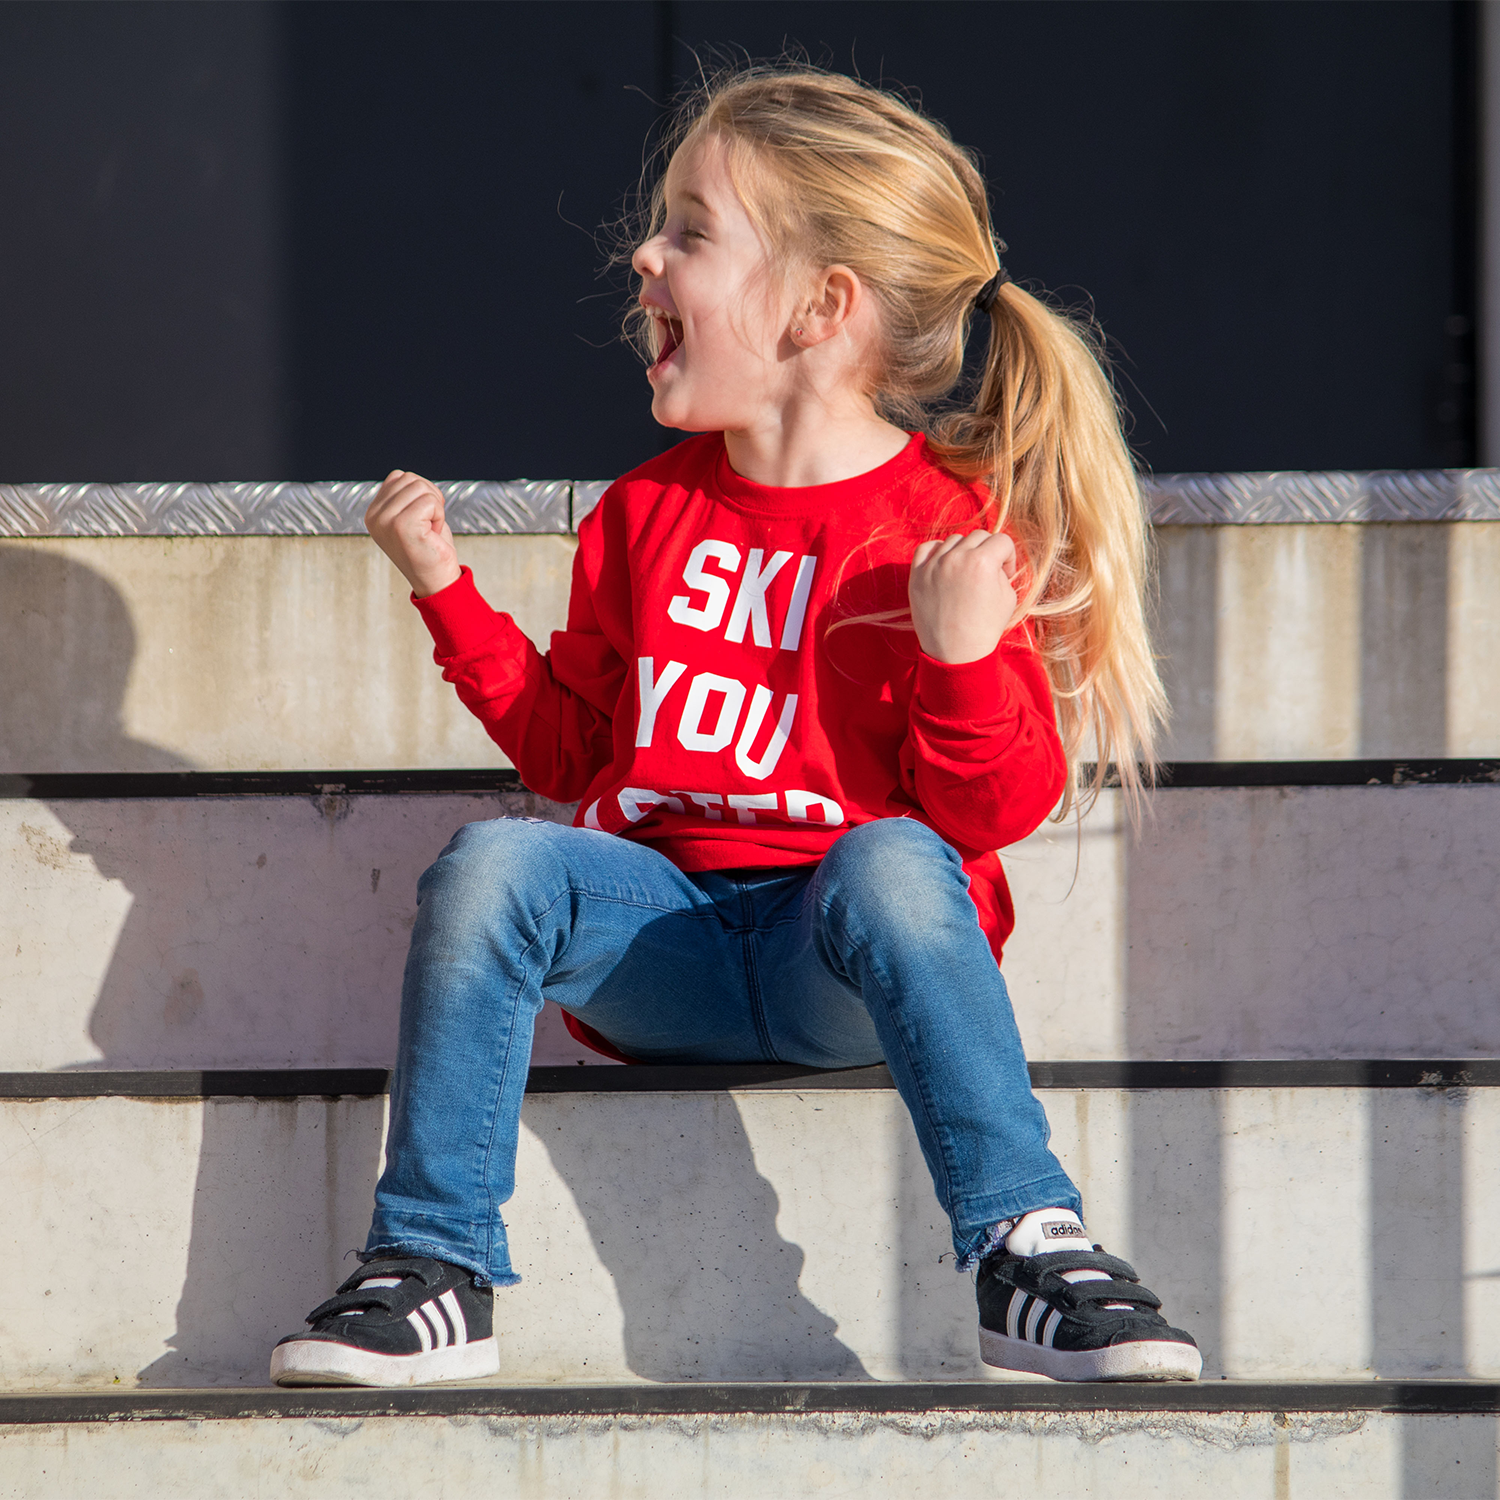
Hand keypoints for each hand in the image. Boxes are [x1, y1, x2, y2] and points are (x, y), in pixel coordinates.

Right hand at [365, 470, 461, 596]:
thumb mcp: (411, 517)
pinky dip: (439, 516)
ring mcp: (386, 521)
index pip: (399, 477)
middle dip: (430, 499)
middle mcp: (374, 516)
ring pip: (421, 487)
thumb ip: (403, 497)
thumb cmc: (430, 548)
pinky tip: (432, 534)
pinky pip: (431, 501)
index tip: (422, 518)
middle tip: (428, 526)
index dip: (421, 493)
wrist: (437, 581)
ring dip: (435, 508)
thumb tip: (405, 476)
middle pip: (411, 479)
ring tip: (429, 530)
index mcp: (373, 513)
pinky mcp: (402, 526)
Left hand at [908, 530, 1018, 662]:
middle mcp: (957, 558)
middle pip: (978, 536)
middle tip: (986, 574)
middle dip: (988, 552)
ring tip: (965, 574)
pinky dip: (937, 551)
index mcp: (983, 562)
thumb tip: (993, 559)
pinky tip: (945, 565)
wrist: (956, 653)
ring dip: (964, 552)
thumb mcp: (1008, 597)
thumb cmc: (985, 628)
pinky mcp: (917, 574)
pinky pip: (926, 547)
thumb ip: (1002, 571)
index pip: (1002, 541)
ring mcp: (934, 565)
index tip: (1005, 574)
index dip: (1008, 557)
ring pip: (954, 540)